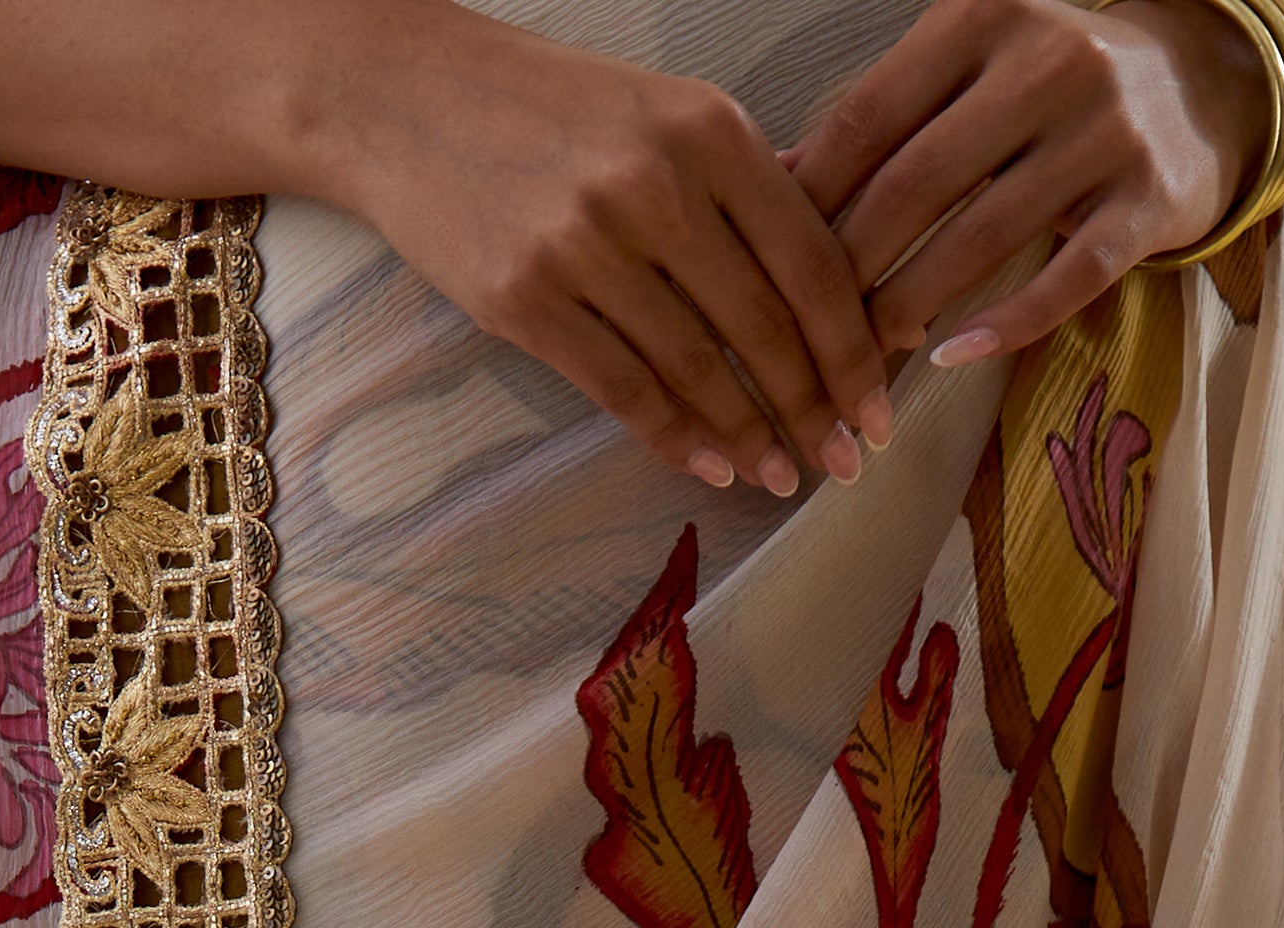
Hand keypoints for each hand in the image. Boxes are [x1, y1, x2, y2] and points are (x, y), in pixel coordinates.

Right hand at [317, 4, 895, 495]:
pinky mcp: (525, 300)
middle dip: (813, 409)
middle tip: (844, 463)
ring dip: (750, 436)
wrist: (404, 96)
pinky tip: (714, 467)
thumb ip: (741, 186)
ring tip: (781, 476)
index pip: (809, 261)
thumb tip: (831, 277)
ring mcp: (585, 246)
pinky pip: (625, 390)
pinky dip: (679, 438)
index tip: (879, 409)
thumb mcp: (661, 112)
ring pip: (698, 370)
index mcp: (706, 129)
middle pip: (763, 327)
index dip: (853, 349)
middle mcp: (653, 185)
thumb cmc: (549, 110)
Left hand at [783, 0, 1271, 369]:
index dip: (815, 199)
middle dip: (854, 267)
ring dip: (913, 306)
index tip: (772, 263)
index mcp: (984, 19)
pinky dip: (1004, 324)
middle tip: (813, 332)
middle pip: (917, 182)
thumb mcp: (969, 76)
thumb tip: (777, 177)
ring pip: (982, 236)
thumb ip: (885, 119)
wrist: (1192, 92)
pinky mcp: (1147, 201)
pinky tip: (954, 358)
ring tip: (872, 354)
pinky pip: (1066, 278)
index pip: (872, 117)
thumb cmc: (1050, 92)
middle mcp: (1046, 62)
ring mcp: (1103, 132)